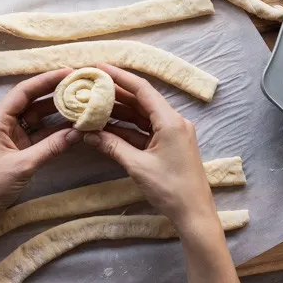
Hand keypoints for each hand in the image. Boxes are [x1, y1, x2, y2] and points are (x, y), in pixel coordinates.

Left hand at [0, 68, 81, 226]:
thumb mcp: (23, 165)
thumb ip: (51, 147)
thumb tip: (78, 132)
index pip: (24, 91)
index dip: (46, 80)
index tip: (68, 72)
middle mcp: (3, 122)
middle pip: (32, 101)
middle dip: (54, 93)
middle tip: (79, 86)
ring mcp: (11, 135)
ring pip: (37, 117)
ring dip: (57, 112)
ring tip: (80, 103)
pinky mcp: (18, 148)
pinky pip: (39, 133)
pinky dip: (54, 130)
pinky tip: (71, 126)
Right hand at [83, 64, 217, 226]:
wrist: (194, 213)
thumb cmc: (171, 189)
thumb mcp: (137, 166)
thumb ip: (112, 146)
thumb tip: (87, 134)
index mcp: (170, 121)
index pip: (143, 89)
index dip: (120, 76)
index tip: (100, 68)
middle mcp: (173, 122)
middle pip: (141, 100)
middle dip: (116, 93)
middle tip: (92, 85)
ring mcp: (172, 133)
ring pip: (142, 116)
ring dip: (119, 112)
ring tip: (94, 104)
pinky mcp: (168, 145)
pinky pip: (144, 130)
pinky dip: (127, 129)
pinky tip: (107, 127)